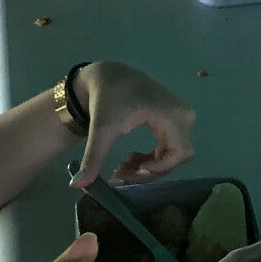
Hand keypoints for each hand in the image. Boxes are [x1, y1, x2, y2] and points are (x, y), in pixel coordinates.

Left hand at [70, 61, 195, 186]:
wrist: (108, 76)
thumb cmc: (108, 99)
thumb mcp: (101, 129)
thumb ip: (93, 158)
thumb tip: (77, 185)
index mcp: (171, 114)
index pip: (178, 153)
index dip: (158, 169)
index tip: (130, 174)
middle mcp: (183, 116)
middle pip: (177, 156)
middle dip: (150, 171)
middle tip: (122, 175)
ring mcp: (182, 117)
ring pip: (174, 154)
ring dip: (150, 167)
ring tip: (124, 167)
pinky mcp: (175, 120)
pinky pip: (171, 147)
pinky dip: (153, 158)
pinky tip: (133, 158)